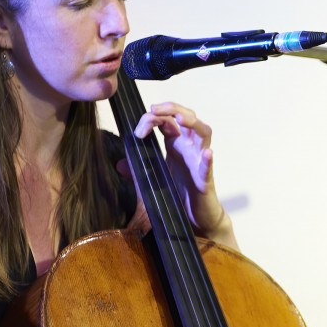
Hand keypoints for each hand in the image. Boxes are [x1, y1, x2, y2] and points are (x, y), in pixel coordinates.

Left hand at [121, 102, 237, 249]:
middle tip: (154, 109)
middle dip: (172, 108)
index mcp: (176, 146)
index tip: (138, 128)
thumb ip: (136, 171)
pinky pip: (207, 168)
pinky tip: (207, 153)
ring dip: (193, 122)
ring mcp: (198, 162)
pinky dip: (207, 159)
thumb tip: (119, 164)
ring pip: (203, 133)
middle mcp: (189, 149)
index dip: (153, 117)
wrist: (194, 219)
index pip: (168, 121)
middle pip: (187, 117)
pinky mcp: (204, 180)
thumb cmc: (178, 195)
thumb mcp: (153, 179)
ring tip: (180, 118)